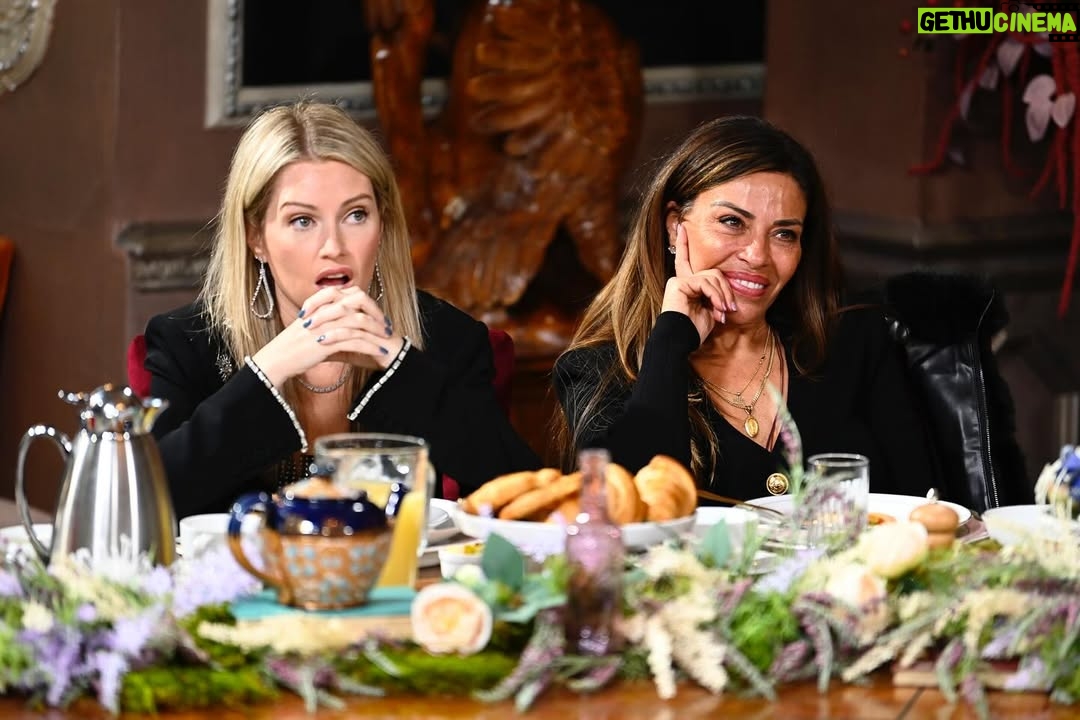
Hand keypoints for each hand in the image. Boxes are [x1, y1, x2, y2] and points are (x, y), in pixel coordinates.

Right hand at [251, 287, 402, 387]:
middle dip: (376, 314)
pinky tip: (381, 353)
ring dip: (377, 331)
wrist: (277, 359)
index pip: (350, 295)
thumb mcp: (309, 325)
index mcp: (321, 304)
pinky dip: (371, 347)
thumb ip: (326, 319)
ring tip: (387, 339)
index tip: (377, 314)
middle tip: (387, 325)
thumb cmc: (292, 345)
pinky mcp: (327, 342)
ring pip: (360, 323)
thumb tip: (343, 322)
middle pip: (359, 304)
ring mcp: (326, 325)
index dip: (367, 303)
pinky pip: (356, 342)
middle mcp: (324, 311)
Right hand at [660, 223, 735, 344]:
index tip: (682, 226)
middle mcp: (681, 279)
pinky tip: (717, 309)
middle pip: (713, 272)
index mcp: (687, 285)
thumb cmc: (694, 331)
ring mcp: (679, 280)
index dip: (683, 243)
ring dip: (722, 296)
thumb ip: (715, 297)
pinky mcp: (679, 283)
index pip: (686, 260)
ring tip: (724, 312)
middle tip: (730, 308)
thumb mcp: (710, 311)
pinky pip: (705, 282)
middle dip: (725, 290)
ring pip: (713, 276)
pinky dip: (715, 296)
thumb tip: (726, 299)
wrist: (680, 340)